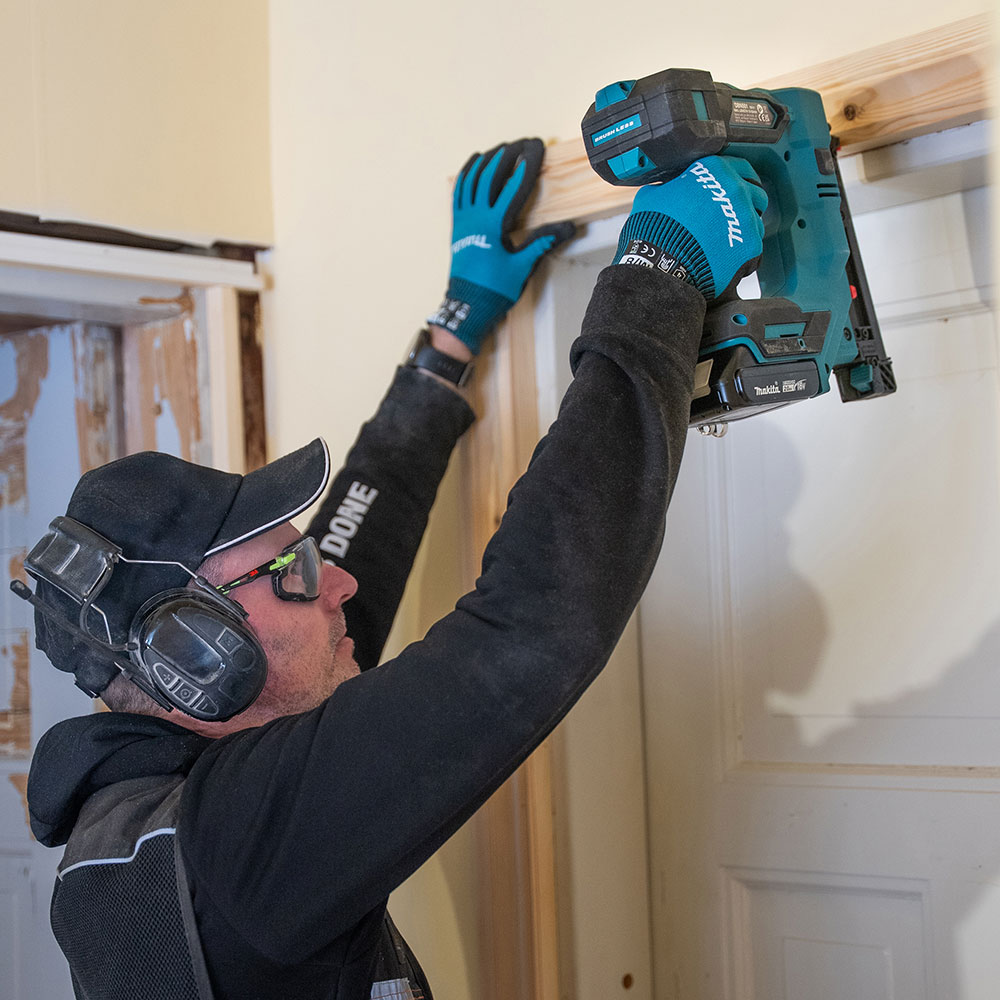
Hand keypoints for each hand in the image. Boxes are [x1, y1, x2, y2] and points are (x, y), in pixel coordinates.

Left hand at [428, 138, 575, 353]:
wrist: (468, 305)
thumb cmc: (495, 289)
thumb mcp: (522, 266)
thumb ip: (542, 243)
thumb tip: (569, 227)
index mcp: (494, 225)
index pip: (513, 186)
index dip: (527, 164)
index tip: (536, 147)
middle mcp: (476, 216)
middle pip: (490, 175)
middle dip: (507, 155)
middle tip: (522, 143)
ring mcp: (463, 219)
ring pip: (472, 179)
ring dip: (487, 160)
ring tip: (502, 148)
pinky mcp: (457, 224)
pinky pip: (459, 191)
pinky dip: (467, 173)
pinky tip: (474, 162)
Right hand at [612, 156, 767, 300]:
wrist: (661, 264)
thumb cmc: (655, 231)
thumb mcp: (652, 196)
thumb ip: (668, 188)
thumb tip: (666, 191)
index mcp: (715, 171)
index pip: (741, 167)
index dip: (736, 179)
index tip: (733, 189)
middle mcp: (736, 190)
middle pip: (756, 193)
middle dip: (746, 203)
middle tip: (731, 216)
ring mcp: (746, 218)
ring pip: (756, 221)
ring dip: (744, 229)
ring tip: (725, 240)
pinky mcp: (750, 245)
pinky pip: (753, 247)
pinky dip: (741, 252)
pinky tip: (726, 257)